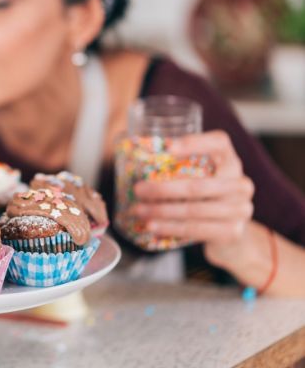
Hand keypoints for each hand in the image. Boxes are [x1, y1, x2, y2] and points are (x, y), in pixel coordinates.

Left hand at [130, 130, 254, 247]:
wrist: (230, 232)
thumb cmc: (205, 196)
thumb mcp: (200, 176)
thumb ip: (179, 164)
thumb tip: (134, 150)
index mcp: (231, 161)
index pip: (219, 142)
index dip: (195, 143)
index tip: (167, 148)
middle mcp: (240, 183)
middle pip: (198, 185)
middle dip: (162, 189)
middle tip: (138, 190)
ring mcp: (240, 209)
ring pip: (194, 210)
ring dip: (161, 211)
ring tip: (139, 210)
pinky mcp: (232, 232)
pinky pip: (196, 229)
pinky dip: (171, 227)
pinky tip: (153, 226)